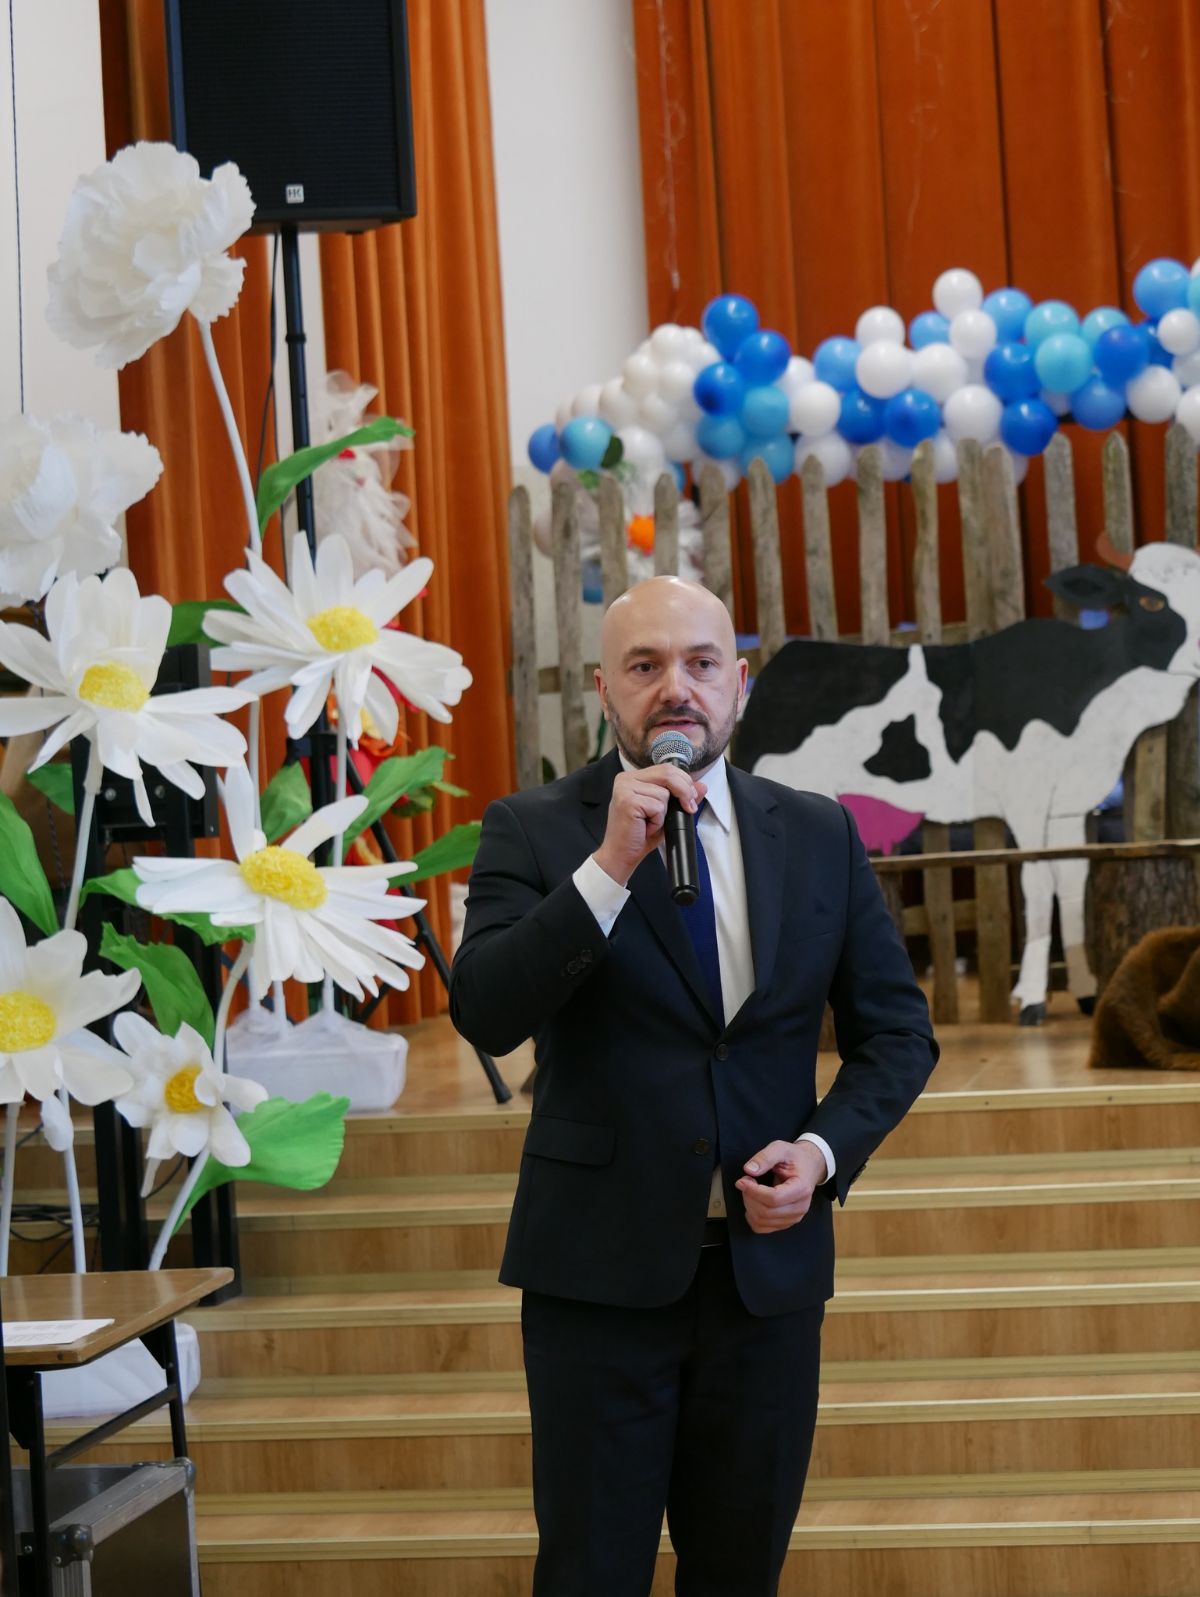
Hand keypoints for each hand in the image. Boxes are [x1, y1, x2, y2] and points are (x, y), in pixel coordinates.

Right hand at [593, 766, 705, 886]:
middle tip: (687, 808)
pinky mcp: (627, 801)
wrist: (621, 855)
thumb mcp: (666, 813)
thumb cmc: (640, 835)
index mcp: (633, 778)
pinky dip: (657, 821)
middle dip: (684, 791)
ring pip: (664, 793)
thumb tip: (702, 786)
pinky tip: (645, 827)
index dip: (684, 781)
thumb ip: (682, 797)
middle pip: (667, 773)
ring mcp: (624, 789)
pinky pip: (657, 806)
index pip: (666, 768)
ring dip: (663, 813)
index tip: (691, 799)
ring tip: (650, 823)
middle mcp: (626, 779)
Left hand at [734, 1140, 827, 1234]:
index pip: (774, 1198)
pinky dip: (752, 1217)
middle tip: (746, 1181)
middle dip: (749, 1197)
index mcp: (801, 1188)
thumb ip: (765, 1157)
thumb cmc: (794, 1158)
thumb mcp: (780, 1148)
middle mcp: (800, 1207)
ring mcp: (794, 1217)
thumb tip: (749, 1170)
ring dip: (749, 1206)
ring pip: (762, 1221)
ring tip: (750, 1190)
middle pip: (766, 1212)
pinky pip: (763, 1228)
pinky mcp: (786, 1222)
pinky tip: (753, 1203)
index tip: (742, 1180)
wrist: (808, 1166)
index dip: (753, 1191)